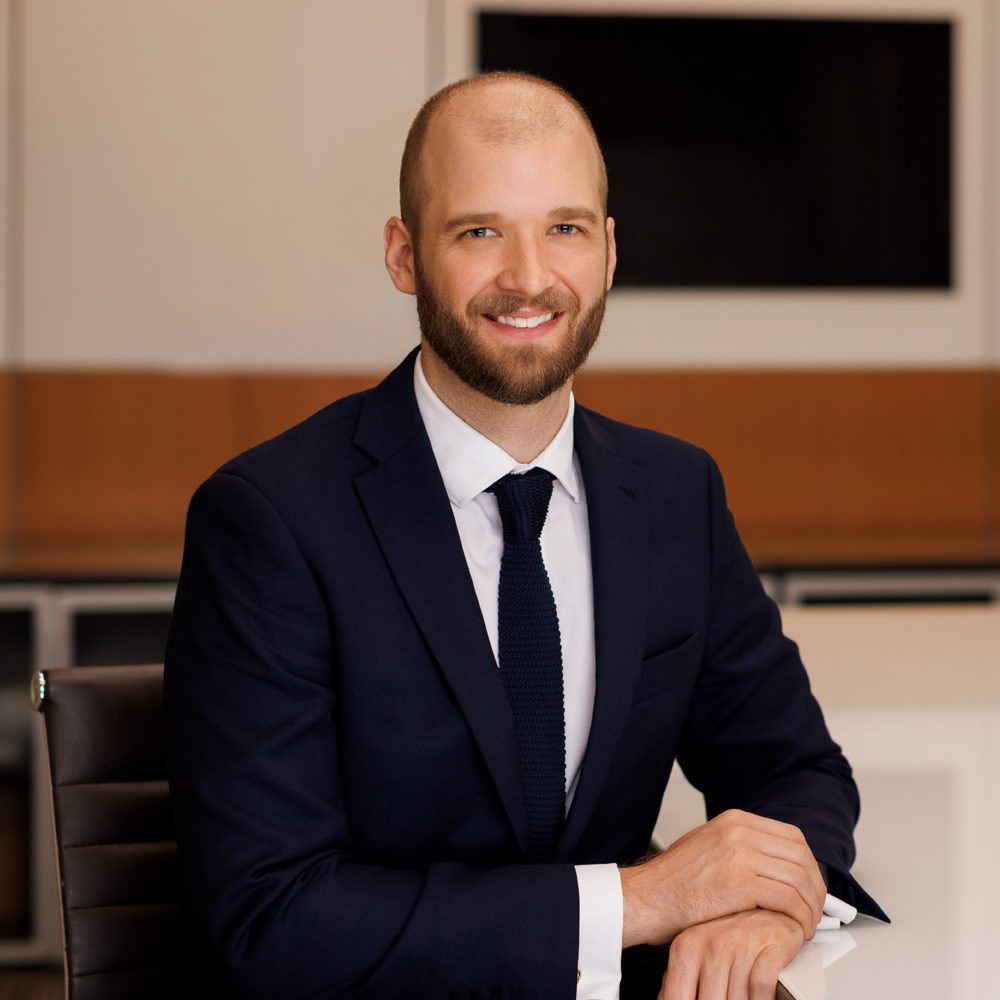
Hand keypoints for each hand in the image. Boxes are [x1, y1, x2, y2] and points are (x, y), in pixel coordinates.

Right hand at [619, 809, 824, 946]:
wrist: (646, 897)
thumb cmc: (672, 882)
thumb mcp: (708, 846)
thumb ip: (739, 846)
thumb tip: (773, 864)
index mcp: (734, 820)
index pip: (792, 836)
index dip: (809, 866)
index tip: (811, 887)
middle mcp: (739, 829)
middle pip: (801, 855)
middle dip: (815, 887)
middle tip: (815, 910)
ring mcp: (740, 853)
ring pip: (799, 878)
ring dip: (810, 907)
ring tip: (806, 925)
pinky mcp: (740, 881)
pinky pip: (788, 898)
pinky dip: (800, 917)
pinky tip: (796, 930)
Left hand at [658, 909, 803, 999]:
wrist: (771, 907)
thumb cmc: (732, 936)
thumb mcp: (697, 953)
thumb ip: (678, 977)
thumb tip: (666, 998)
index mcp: (686, 948)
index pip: (677, 998)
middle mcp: (711, 944)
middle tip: (724, 998)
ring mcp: (741, 944)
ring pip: (736, 999)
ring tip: (740, 996)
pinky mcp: (773, 945)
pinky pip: (760, 988)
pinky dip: (761, 999)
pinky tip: (760, 997)